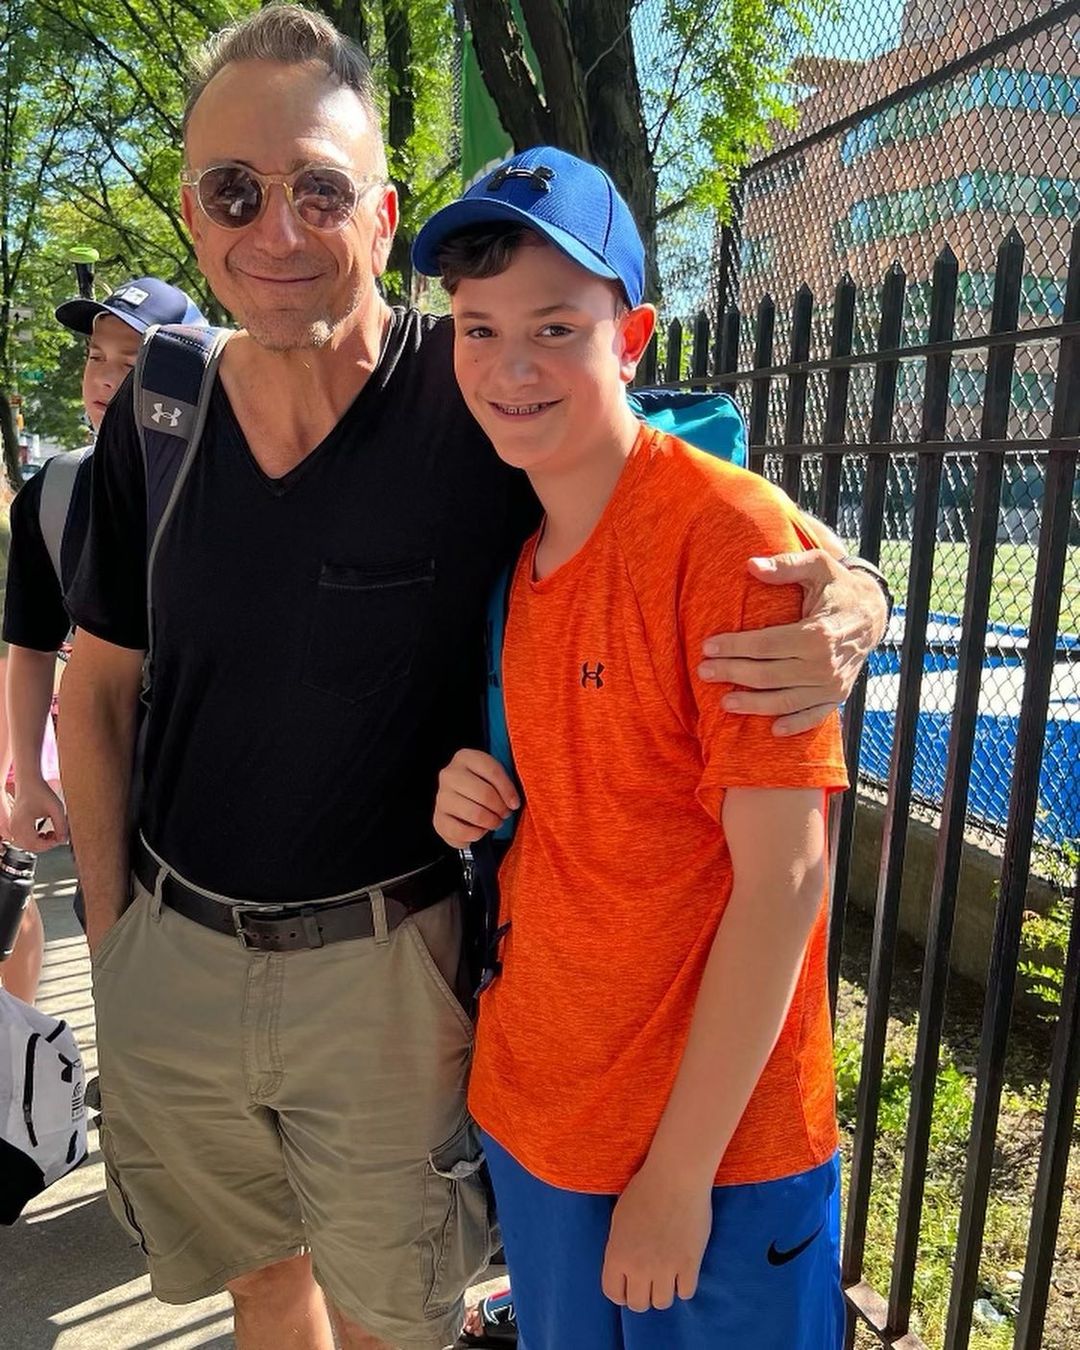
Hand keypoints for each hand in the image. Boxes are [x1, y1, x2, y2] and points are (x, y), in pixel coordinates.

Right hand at [9, 780, 68, 851]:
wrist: (29, 782)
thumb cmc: (40, 791)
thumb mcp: (56, 808)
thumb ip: (62, 825)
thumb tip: (64, 840)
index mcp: (23, 823)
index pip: (35, 845)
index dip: (50, 845)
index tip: (60, 839)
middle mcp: (15, 827)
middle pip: (30, 847)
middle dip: (46, 845)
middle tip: (57, 837)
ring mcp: (13, 827)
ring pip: (27, 845)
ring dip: (41, 844)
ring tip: (52, 834)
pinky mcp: (15, 826)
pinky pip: (24, 840)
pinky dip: (35, 840)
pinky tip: (45, 833)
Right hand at [433, 749, 519, 847]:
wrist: (463, 801)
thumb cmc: (483, 786)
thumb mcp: (494, 776)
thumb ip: (505, 783)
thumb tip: (513, 803)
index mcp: (465, 757)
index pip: (492, 770)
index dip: (508, 790)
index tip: (515, 803)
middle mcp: (449, 774)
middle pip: (484, 793)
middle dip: (500, 808)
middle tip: (505, 814)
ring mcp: (441, 797)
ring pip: (474, 813)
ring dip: (490, 822)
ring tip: (494, 822)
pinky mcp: (438, 819)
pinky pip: (461, 832)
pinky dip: (476, 835)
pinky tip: (480, 831)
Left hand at [602, 1164, 712, 1311]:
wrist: (675, 1176)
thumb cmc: (644, 1190)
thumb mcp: (619, 1219)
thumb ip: (620, 1248)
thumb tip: (625, 1267)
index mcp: (617, 1255)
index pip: (614, 1294)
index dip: (621, 1292)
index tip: (629, 1286)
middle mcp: (639, 1268)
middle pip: (638, 1304)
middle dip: (642, 1294)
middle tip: (649, 1280)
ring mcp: (665, 1268)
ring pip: (662, 1303)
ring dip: (664, 1291)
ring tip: (667, 1275)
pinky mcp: (690, 1265)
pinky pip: (686, 1293)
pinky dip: (684, 1285)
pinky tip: (683, 1270)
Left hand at [698, 550, 888, 735]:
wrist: (874, 613)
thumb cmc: (839, 587)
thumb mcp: (817, 567)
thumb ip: (785, 566)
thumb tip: (751, 564)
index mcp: (818, 633)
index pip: (766, 644)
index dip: (735, 646)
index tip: (708, 646)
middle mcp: (826, 663)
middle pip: (768, 674)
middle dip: (732, 673)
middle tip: (703, 671)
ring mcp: (832, 684)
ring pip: (785, 700)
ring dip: (753, 704)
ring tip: (724, 702)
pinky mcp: (837, 695)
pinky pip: (814, 716)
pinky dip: (794, 724)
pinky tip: (772, 730)